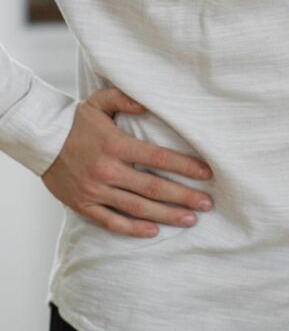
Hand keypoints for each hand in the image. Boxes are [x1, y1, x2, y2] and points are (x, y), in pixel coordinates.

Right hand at [41, 87, 213, 237]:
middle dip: (184, 196)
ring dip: (166, 215)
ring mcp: (95, 190)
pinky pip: (111, 221)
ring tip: (190, 219)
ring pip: (137, 208)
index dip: (186, 166)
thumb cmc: (76, 120)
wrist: (40, 140)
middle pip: (153, 187)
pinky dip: (133, 228)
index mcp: (116, 144)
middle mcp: (107, 169)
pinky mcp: (83, 205)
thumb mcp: (100, 100)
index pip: (159, 157)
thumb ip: (126, 99)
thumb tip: (149, 105)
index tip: (207, 173)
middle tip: (207, 203)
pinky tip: (154, 231)